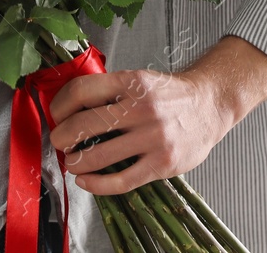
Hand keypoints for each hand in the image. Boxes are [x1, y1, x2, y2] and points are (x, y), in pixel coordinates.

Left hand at [45, 37, 266, 194]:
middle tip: (59, 142)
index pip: (82, 91)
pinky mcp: (162, 163)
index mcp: (132, 82)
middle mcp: (142, 108)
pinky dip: (97, 185)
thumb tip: (70, 106)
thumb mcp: (140, 80)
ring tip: (72, 163)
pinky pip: (121, 180)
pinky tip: (87, 182)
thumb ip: (110, 91)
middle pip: (84, 124)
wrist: (210, 105)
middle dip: (62, 137)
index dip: (60, 105)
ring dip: (76, 162)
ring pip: (98, 155)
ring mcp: (153, 137)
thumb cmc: (170, 95)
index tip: (56, 114)